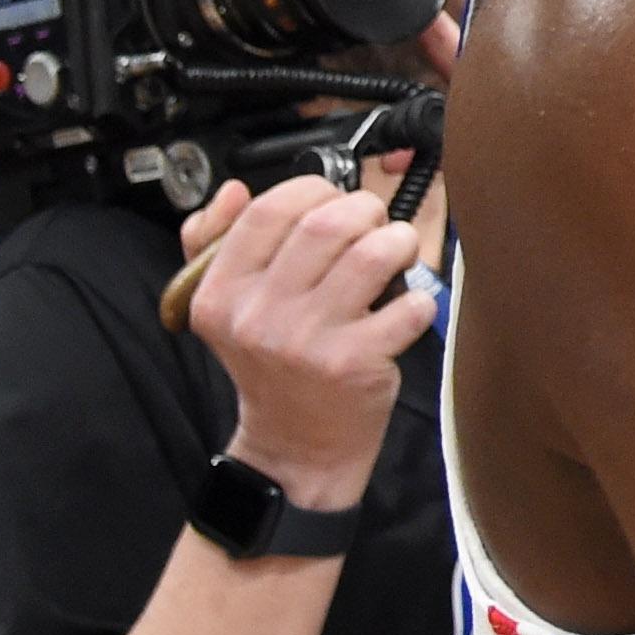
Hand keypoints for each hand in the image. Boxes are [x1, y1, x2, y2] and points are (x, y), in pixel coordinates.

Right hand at [175, 177, 433, 512]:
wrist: (295, 444)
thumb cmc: (271, 364)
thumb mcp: (227, 308)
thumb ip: (215, 243)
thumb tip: (232, 190)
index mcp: (221, 292)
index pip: (266, 210)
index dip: (312, 189)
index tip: (332, 201)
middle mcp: (258, 315)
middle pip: (326, 224)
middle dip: (365, 210)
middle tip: (374, 225)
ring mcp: (307, 341)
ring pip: (372, 254)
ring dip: (398, 243)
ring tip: (396, 254)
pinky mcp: (354, 362)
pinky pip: (408, 304)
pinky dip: (418, 298)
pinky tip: (406, 308)